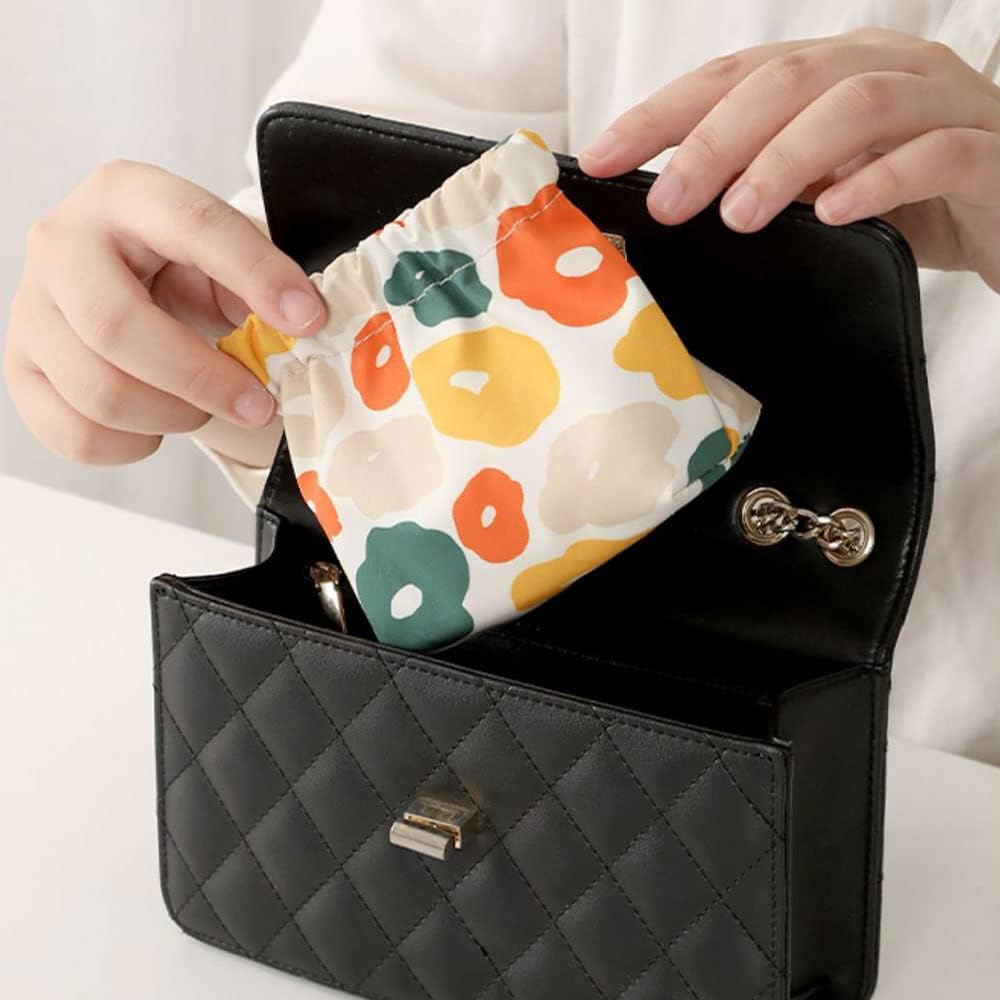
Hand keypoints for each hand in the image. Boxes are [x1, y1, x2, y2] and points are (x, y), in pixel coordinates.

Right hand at [3, 160, 325, 463]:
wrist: (133, 287)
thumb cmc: (188, 271)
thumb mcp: (230, 256)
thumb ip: (265, 278)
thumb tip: (304, 321)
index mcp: (125, 195)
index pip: (192, 225)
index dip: (255, 275)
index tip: (308, 320)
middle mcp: (61, 243)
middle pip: (117, 327)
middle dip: (203, 379)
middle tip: (258, 403)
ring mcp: (31, 310)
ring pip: (98, 391)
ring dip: (174, 415)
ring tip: (206, 407)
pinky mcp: (21, 370)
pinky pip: (76, 435)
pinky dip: (133, 445)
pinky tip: (159, 424)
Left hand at [579, 28, 999, 291]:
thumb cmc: (904, 199)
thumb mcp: (818, 187)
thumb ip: (759, 179)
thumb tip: (673, 198)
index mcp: (831, 72)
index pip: (730, 78)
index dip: (660, 114)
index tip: (598, 157)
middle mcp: (883, 70)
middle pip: (784, 82)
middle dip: (713, 140)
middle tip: (668, 202)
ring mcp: (940, 104)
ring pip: (856, 104)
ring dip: (785, 158)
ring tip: (738, 215)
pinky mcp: (987, 153)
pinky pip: (934, 154)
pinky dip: (878, 180)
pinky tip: (834, 213)